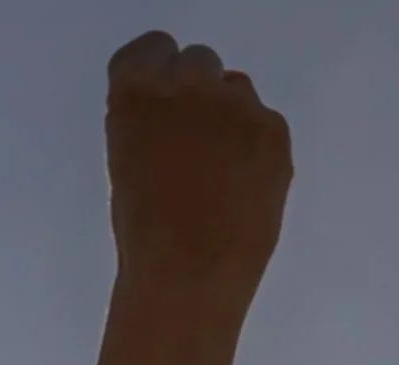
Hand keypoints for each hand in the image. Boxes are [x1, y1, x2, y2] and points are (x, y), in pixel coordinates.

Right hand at [107, 32, 292, 315]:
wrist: (188, 281)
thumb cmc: (142, 237)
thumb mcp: (125, 167)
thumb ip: (146, 124)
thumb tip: (171, 116)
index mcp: (137, 96)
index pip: (150, 49)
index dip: (156, 76)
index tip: (158, 106)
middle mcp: (188, 85)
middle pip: (197, 62)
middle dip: (194, 94)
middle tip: (190, 148)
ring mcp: (237, 105)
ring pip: (235, 89)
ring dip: (226, 119)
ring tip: (217, 175)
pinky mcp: (274, 130)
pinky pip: (264, 122)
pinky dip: (254, 148)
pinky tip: (240, 189)